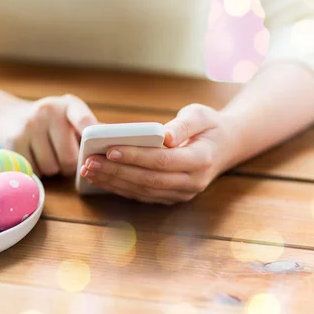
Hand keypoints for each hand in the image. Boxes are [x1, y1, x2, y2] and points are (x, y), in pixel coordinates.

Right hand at [0, 94, 97, 176]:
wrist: (7, 118)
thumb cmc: (50, 123)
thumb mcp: (69, 117)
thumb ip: (90, 130)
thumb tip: (116, 144)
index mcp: (69, 105)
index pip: (84, 121)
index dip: (93, 138)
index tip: (101, 149)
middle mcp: (48, 111)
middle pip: (69, 158)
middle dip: (70, 165)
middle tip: (64, 158)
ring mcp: (29, 126)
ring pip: (52, 168)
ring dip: (53, 169)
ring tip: (47, 155)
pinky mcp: (14, 142)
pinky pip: (35, 171)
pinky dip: (37, 171)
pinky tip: (34, 158)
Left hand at [79, 104, 240, 204]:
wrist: (225, 147)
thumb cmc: (208, 126)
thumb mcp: (201, 115)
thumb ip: (183, 124)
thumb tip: (165, 136)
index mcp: (201, 160)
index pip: (163, 161)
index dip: (135, 156)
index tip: (110, 149)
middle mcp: (193, 182)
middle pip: (148, 179)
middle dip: (116, 171)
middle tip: (89, 162)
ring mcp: (182, 194)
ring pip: (142, 191)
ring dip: (113, 182)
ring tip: (88, 170)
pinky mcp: (171, 198)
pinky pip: (142, 195)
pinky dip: (119, 188)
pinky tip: (100, 178)